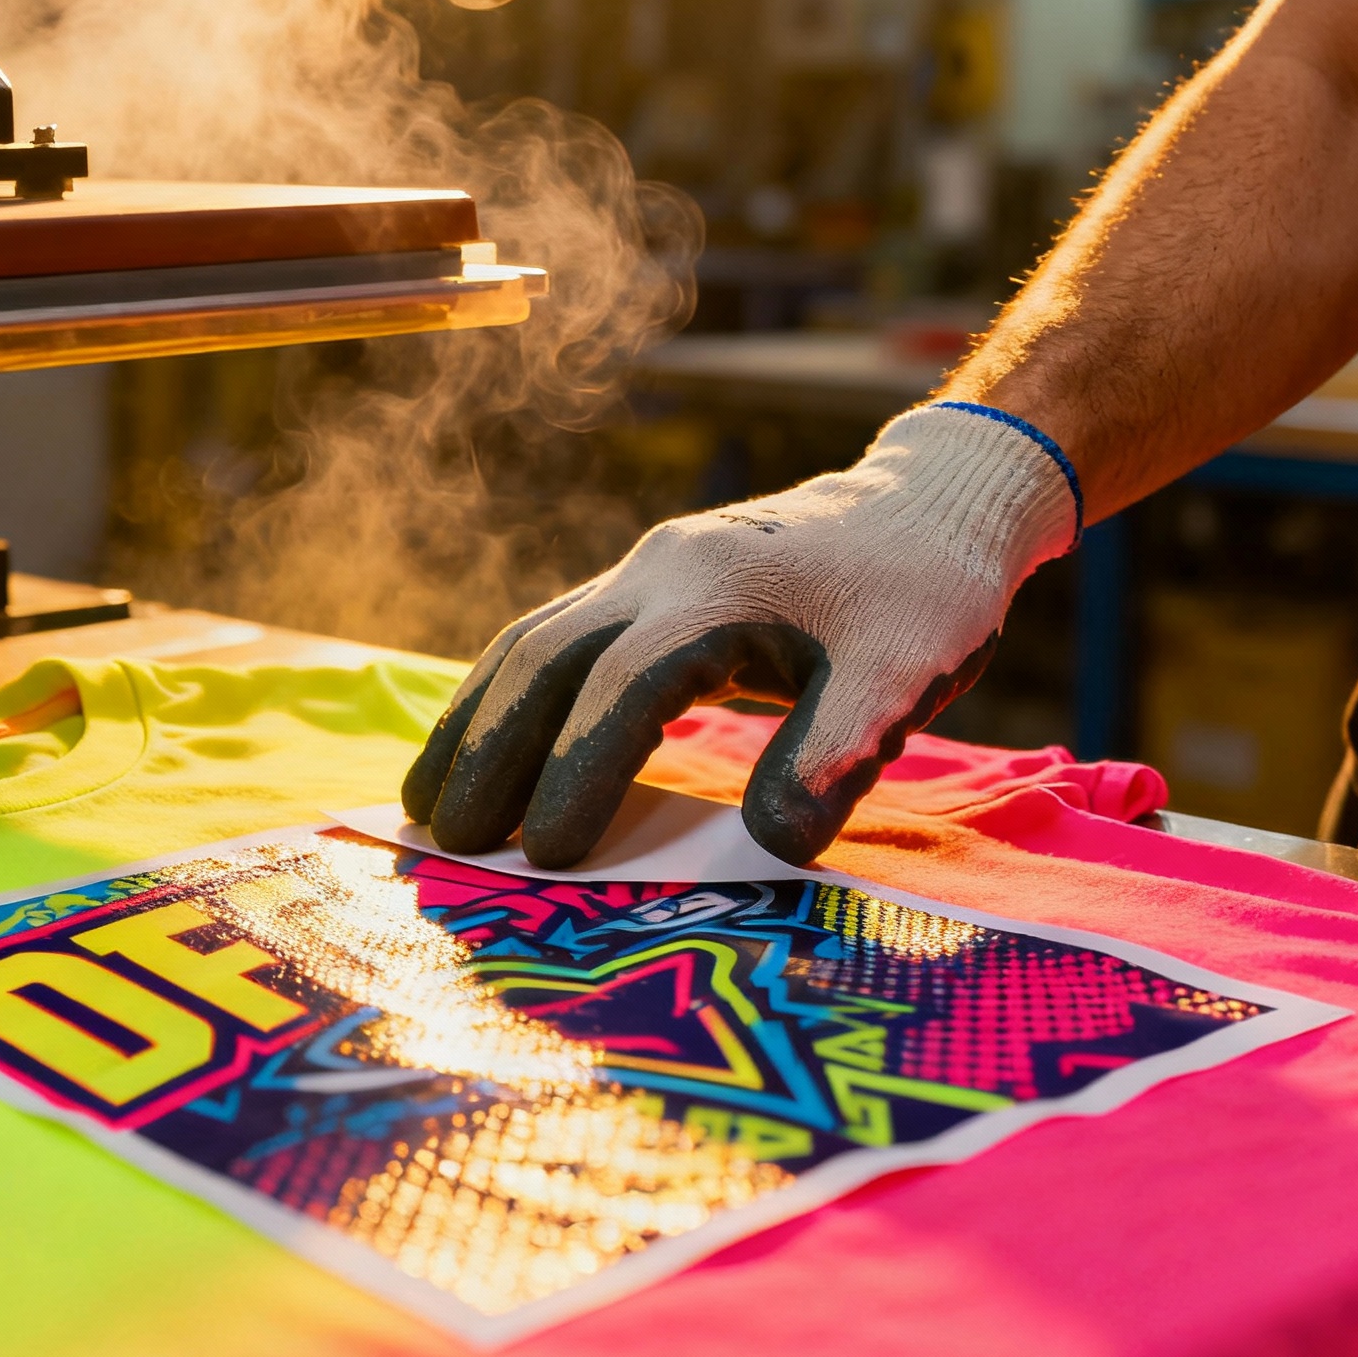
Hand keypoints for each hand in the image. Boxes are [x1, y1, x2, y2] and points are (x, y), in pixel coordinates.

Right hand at [402, 403, 1079, 866]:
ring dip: (474, 719)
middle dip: (487, 750)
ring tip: (426, 803)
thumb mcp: (910, 675)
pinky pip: (551, 635)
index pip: (619, 688)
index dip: (573, 771)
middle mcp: (659, 570)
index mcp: (717, 590)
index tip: (542, 856)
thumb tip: (772, 845)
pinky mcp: (646, 581)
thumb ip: (839, 754)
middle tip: (443, 843)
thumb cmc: (925, 592)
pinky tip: (482, 744)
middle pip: (542, 656)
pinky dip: (504, 694)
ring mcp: (644, 569)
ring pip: (530, 639)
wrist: (931, 500)